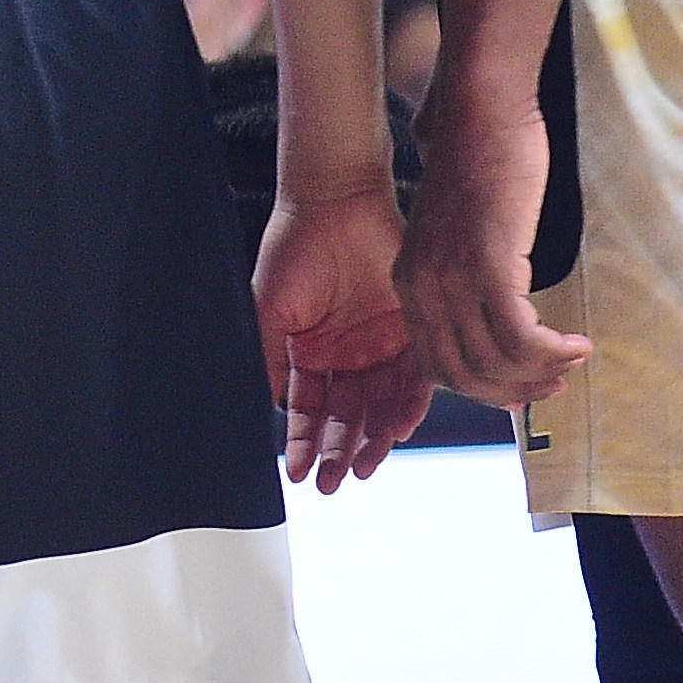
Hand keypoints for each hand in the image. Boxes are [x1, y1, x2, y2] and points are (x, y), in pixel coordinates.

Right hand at [254, 182, 433, 489]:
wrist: (336, 202)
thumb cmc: (294, 247)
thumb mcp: (269, 308)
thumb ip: (270, 358)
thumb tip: (269, 408)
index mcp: (311, 353)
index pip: (308, 409)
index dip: (303, 441)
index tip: (299, 471)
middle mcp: (347, 356)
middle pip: (345, 415)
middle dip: (337, 449)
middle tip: (333, 480)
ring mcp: (379, 346)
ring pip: (379, 405)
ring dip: (371, 437)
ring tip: (363, 465)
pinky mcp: (410, 331)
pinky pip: (413, 378)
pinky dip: (406, 405)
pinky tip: (396, 429)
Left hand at [396, 83, 593, 407]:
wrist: (482, 107)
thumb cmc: (478, 156)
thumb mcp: (456, 229)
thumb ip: (459, 268)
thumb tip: (492, 304)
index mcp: (409, 280)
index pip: (437, 366)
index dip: (485, 386)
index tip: (525, 384)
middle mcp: (421, 286)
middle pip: (463, 375)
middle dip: (514, 391)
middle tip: (556, 382)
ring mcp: (451, 277)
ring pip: (495, 362)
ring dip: (541, 372)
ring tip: (573, 357)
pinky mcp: (488, 264)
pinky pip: (520, 337)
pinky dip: (552, 351)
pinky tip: (576, 342)